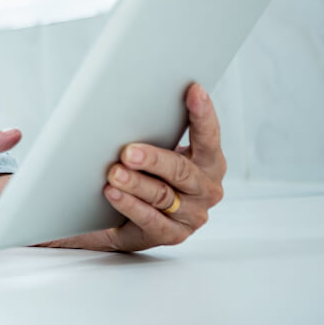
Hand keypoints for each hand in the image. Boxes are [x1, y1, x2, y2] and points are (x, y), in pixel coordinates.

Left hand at [45, 82, 226, 251]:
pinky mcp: (173, 234)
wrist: (132, 214)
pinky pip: (151, 220)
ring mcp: (192, 214)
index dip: (202, 114)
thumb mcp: (157, 149)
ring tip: (114, 173)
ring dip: (136, 184)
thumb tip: (129, 98)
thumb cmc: (148, 172)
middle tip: (128, 151)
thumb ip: (155, 130)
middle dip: (153, 159)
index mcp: (209, 162)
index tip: (194, 90)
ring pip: (162, 195)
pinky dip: (131, 206)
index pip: (209, 137)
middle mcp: (207, 188)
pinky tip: (114, 194)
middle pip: (180, 170)